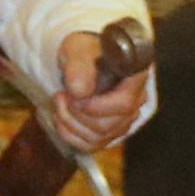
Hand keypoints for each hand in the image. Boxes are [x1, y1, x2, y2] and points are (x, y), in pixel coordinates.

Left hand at [54, 30, 152, 152]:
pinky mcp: (109, 133)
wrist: (80, 60)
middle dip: (77, 113)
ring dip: (69, 122)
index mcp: (134, 77)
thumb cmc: (84, 52)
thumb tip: (79, 89)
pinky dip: (69, 134)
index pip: (126, 103)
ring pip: (98, 137)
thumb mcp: (78, 50)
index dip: (100, 107)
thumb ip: (80, 66)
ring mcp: (123, 120)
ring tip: (59, 100)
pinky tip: (61, 116)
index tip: (77, 98)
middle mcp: (135, 100)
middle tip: (61, 94)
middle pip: (109, 124)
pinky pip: (90, 145)